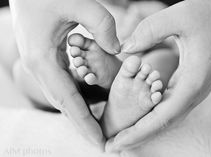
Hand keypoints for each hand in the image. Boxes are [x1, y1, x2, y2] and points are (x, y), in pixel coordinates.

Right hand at [9, 0, 119, 147]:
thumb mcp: (77, 2)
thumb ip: (102, 24)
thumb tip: (118, 49)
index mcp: (43, 59)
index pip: (68, 101)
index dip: (85, 123)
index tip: (100, 142)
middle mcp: (40, 67)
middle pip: (64, 104)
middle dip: (83, 124)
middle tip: (102, 142)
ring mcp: (42, 64)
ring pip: (63, 96)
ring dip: (80, 113)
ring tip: (97, 128)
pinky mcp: (47, 59)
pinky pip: (63, 84)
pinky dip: (76, 97)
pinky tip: (87, 104)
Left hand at [106, 0, 210, 151]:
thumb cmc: (210, 14)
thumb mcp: (179, 16)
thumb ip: (149, 31)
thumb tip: (126, 50)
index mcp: (192, 80)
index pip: (162, 116)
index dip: (138, 132)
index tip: (117, 143)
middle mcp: (193, 91)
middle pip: (162, 123)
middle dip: (137, 136)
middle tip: (112, 146)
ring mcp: (193, 90)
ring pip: (166, 118)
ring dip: (144, 129)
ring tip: (121, 137)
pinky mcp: (189, 85)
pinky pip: (168, 107)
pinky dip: (152, 117)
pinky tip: (139, 118)